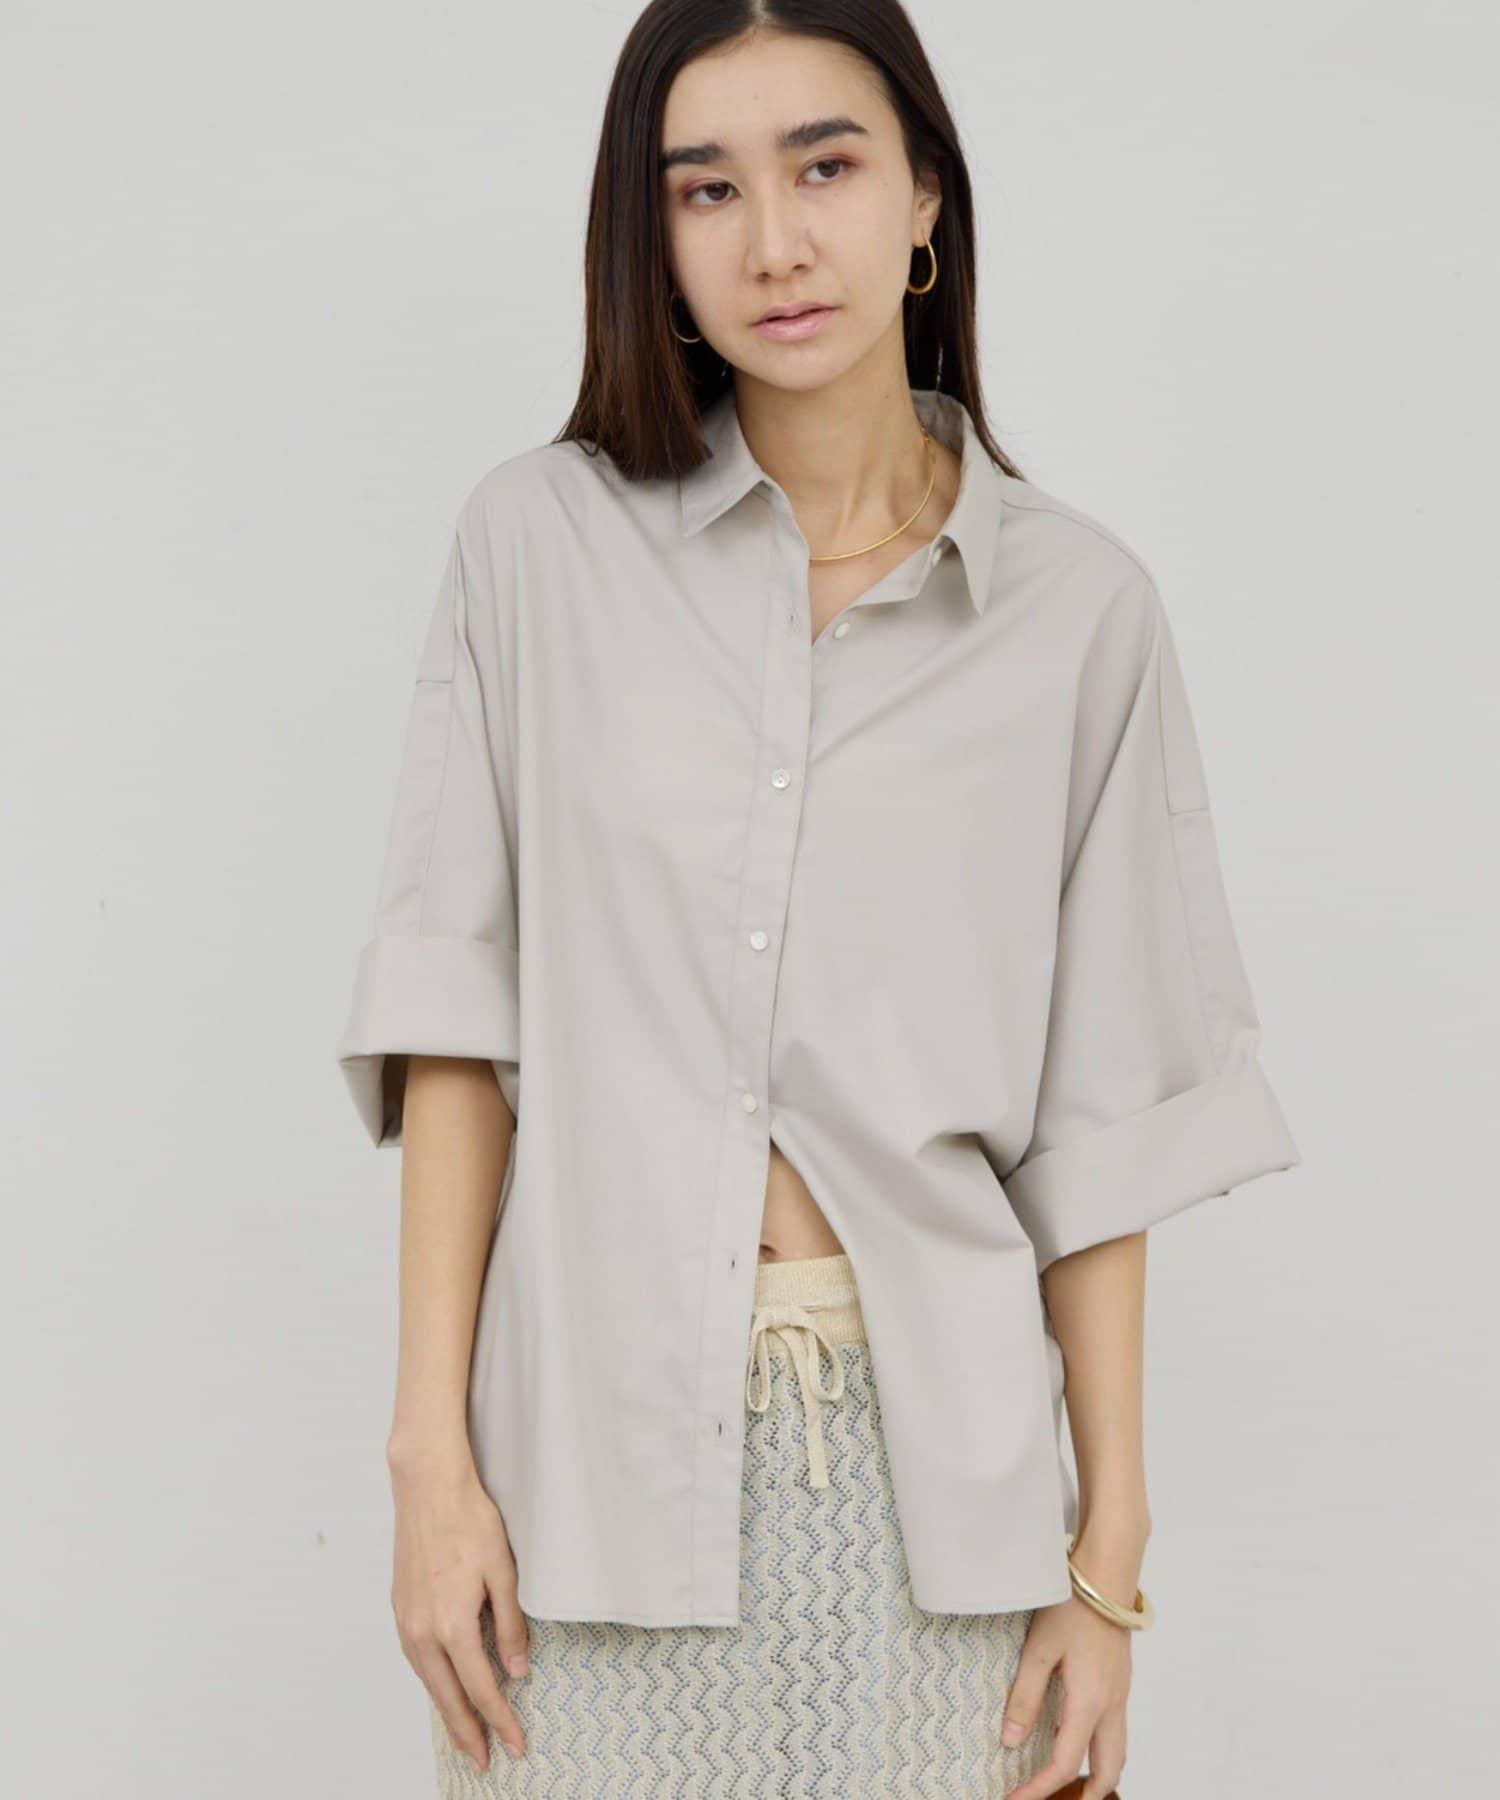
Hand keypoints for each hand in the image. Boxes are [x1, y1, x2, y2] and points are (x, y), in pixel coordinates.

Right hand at [388, 1445, 531, 1771]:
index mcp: (453, 1626)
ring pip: (428, 1681)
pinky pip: (416, 1659)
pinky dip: (431, 1681)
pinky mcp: (399, 1608)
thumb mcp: (504, 1571)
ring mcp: (406, 1621)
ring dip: (446, 1711)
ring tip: (463, 1734)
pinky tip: (442, 1686)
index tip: (515, 1743)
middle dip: (468, 1731)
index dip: (500, 1719)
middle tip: (483, 1760)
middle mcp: (423, 1631)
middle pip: (448, 1696)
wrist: (427, 1486)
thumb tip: (516, 1669)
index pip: (481, 1688)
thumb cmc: (469, 1520)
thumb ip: (510, 1624)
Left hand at [1000, 1593, 1130, 1799]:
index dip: (1040, 1788)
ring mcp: (1120, 1693)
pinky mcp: (1119, 1680)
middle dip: (1087, 1793)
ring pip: (1117, 1750)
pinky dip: (1099, 1747)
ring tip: (1067, 1780)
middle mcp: (1111, 1705)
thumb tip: (1009, 1741)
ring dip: (1097, 1772)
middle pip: (1108, 1768)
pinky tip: (1073, 1735)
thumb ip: (1025, 1697)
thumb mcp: (1039, 1650)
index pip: (1066, 1762)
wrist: (1106, 1575)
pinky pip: (1115, 1728)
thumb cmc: (1072, 1606)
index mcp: (1090, 1702)